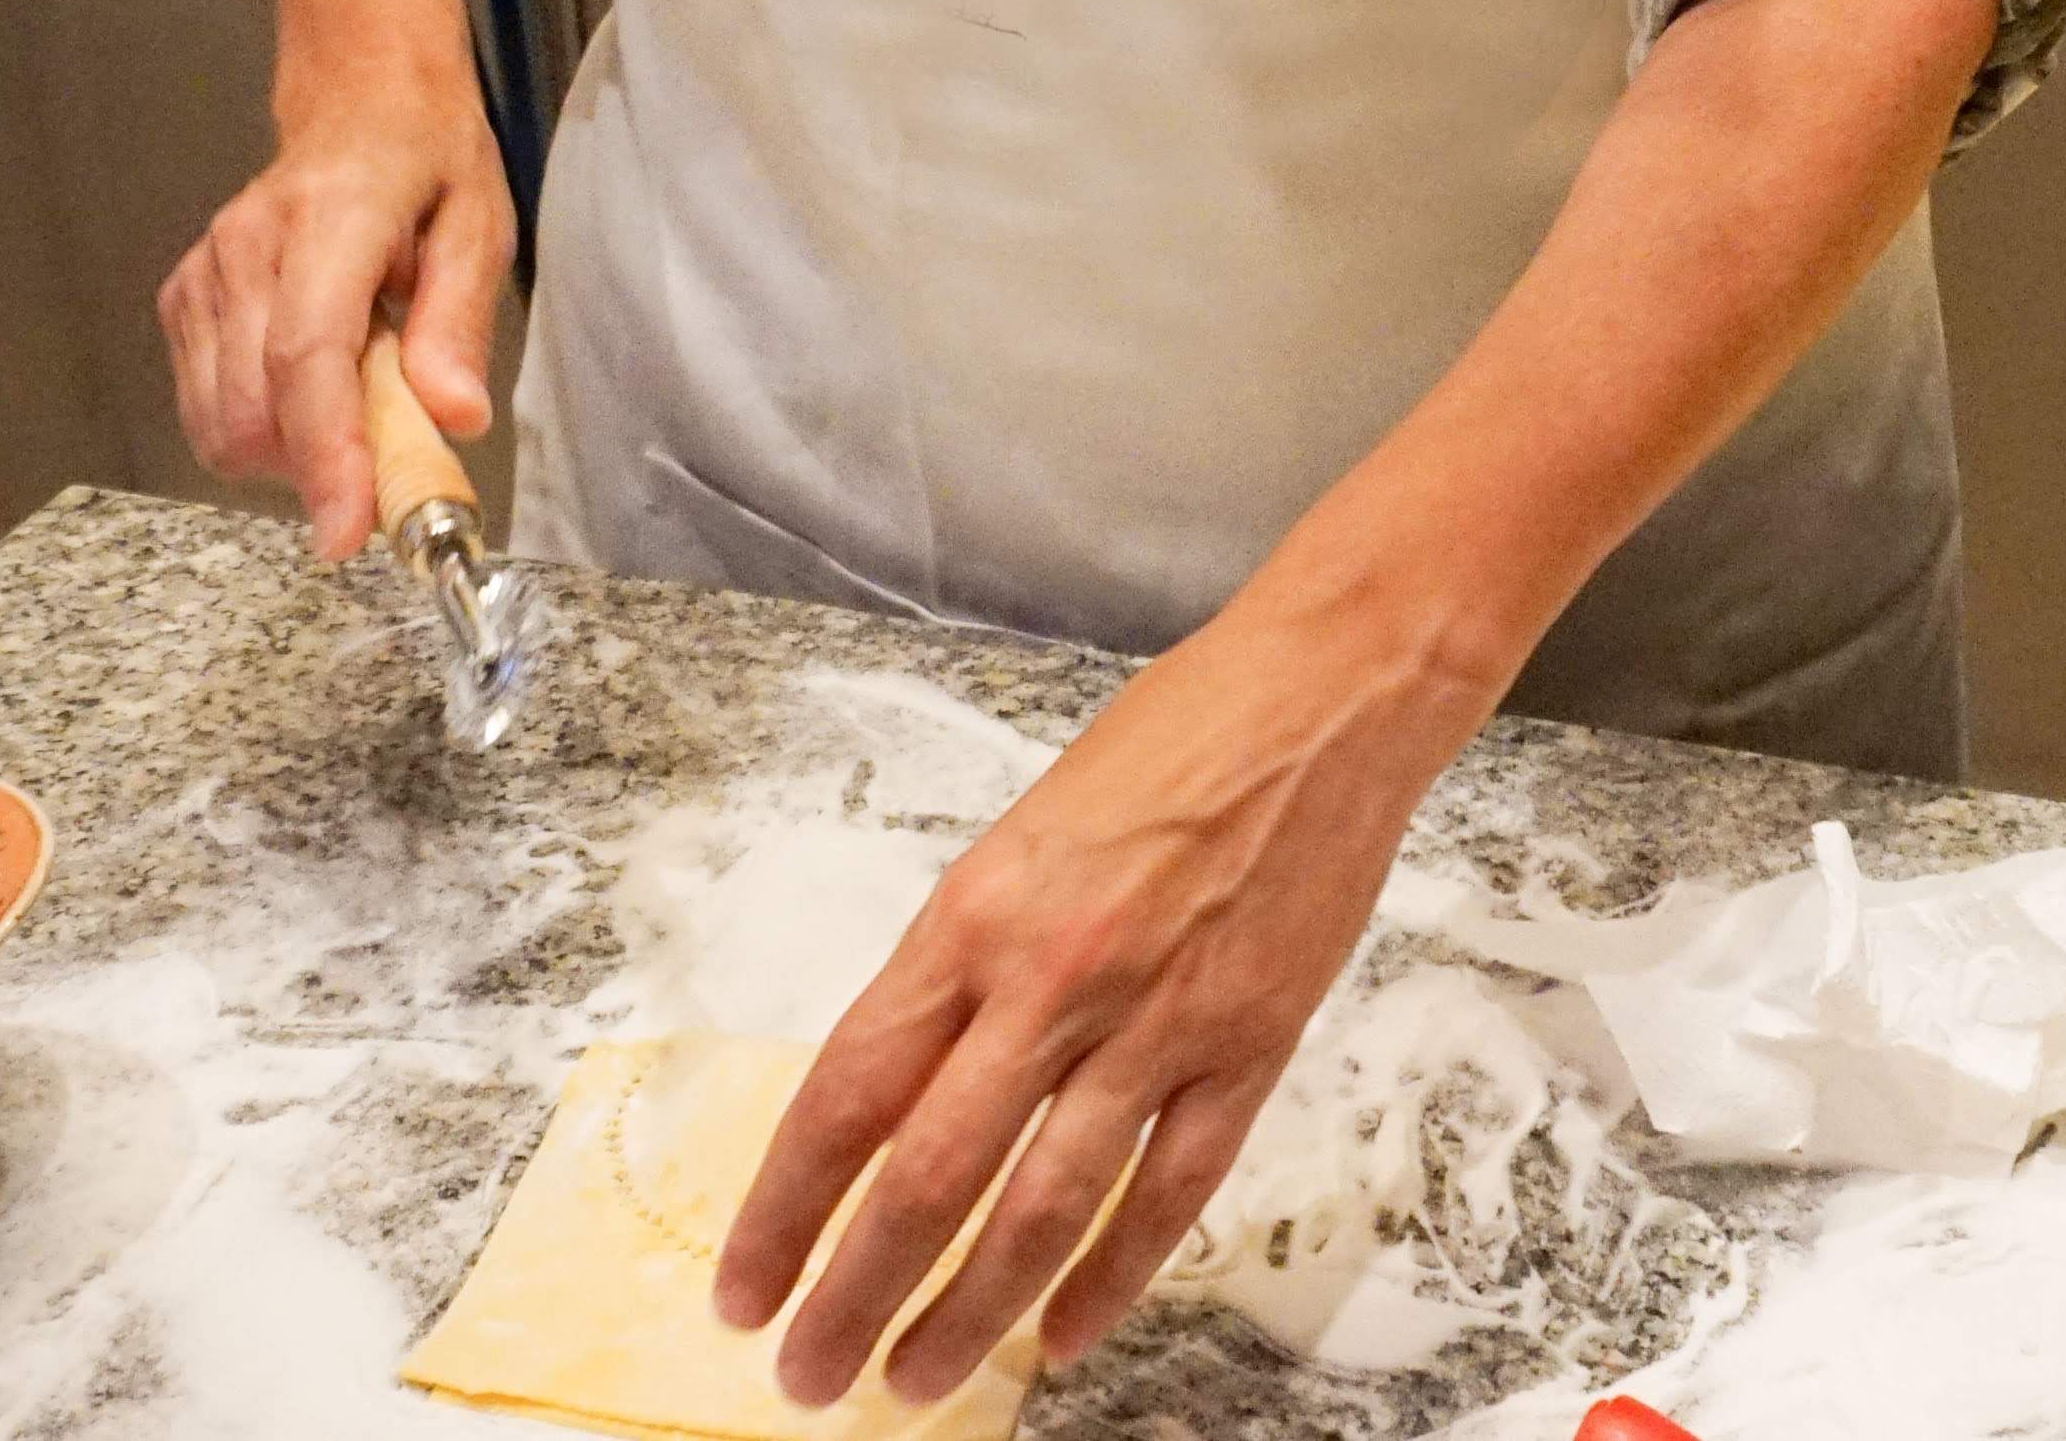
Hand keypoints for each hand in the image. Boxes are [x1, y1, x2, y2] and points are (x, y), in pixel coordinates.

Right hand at [157, 66, 507, 556]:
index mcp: (331, 218)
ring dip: (290, 451)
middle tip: (393, 458)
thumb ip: (458, 324)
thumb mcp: (479, 226)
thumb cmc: (426, 160)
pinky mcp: (183, 297)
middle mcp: (247, 246)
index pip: (307, 355)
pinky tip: (313, 383)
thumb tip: (453, 419)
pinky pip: (204, 404)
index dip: (325, 455)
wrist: (357, 101)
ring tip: (359, 395)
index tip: (345, 532)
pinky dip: (260, 426)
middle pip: (255, 406)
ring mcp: (205, 272)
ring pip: (220, 421)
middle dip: (320, 468)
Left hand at [713, 578, 1491, 1404]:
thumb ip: (966, 958)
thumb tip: (905, 1081)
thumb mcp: (1023, 833)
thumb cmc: (1170, 739)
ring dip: (970, 1315)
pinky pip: (1169, 1194)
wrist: (1323, 694)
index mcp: (975, 915)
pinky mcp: (1248, 1046)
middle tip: (811, 1378)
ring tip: (917, 1382)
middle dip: (854, 1296)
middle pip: (928, 1178)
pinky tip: (1062, 1339)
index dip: (784, 1209)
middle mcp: (1052, 979)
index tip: (742, 1290)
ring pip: (1042, 1210)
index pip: (849, 1093)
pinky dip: (1112, 1280)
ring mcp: (1157, 1021)